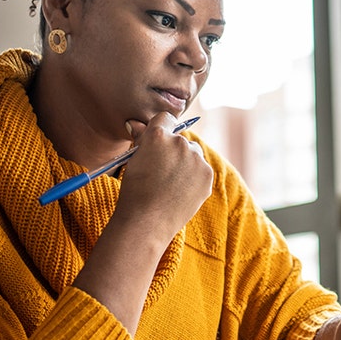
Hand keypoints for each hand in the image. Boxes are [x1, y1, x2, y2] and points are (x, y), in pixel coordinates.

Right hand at [113, 112, 212, 244]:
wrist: (147, 221)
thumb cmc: (134, 191)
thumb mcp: (133, 161)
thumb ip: (140, 139)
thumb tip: (135, 123)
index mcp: (158, 136)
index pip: (165, 118)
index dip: (160, 128)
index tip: (158, 141)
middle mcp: (180, 143)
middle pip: (180, 139)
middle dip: (172, 150)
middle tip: (161, 170)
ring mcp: (197, 159)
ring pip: (193, 154)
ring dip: (185, 162)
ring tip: (170, 184)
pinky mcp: (207, 174)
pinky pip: (201, 170)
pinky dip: (194, 177)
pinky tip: (180, 191)